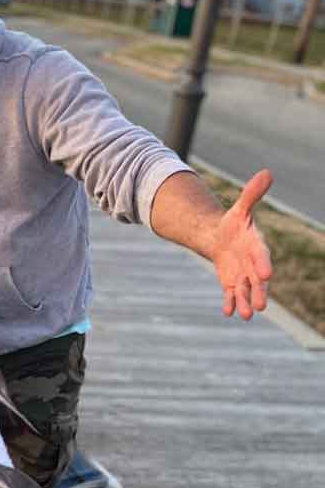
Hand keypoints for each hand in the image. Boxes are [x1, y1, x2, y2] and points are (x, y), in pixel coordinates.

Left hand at [211, 169, 272, 319]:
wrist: (222, 239)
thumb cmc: (234, 224)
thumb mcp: (240, 208)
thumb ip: (251, 195)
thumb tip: (266, 172)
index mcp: (256, 246)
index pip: (261, 256)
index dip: (263, 264)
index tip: (266, 274)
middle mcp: (252, 265)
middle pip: (257, 280)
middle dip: (259, 292)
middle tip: (261, 305)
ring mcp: (242, 276)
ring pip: (245, 291)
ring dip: (245, 303)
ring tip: (246, 315)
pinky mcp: (231, 284)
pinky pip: (231, 295)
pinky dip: (230, 304)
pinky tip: (228, 313)